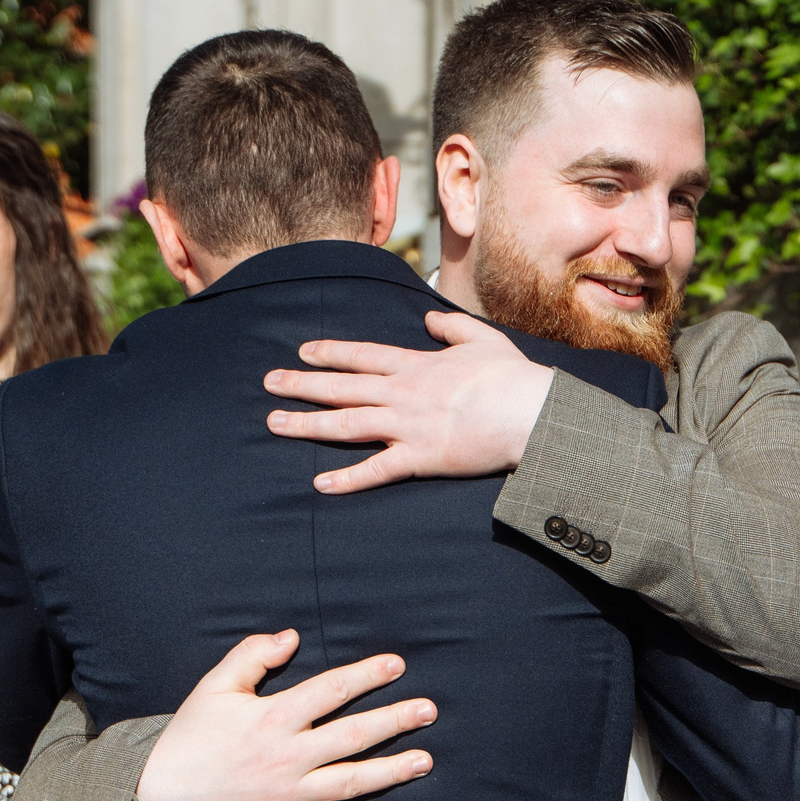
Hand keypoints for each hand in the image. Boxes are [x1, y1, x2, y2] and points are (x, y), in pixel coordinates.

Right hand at [137, 630, 435, 800]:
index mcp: (273, 718)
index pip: (330, 691)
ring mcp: (290, 794)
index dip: (366, 676)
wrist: (158, 799)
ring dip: (392, 771)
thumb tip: (292, 636)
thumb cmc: (188, 739)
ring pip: (352, 781)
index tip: (397, 665)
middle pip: (353, 735)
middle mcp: (288, 757)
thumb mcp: (214, 687)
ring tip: (425, 760)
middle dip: (395, 721)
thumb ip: (253, 656)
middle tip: (429, 710)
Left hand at [263, 311, 555, 494]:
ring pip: (346, 423)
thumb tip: (428, 318)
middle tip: (269, 384)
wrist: (530, 411)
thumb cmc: (512, 377)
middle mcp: (403, 392)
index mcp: (417, 364)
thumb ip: (450, 327)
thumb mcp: (481, 338)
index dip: (330, 353)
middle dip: (302, 384)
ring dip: (307, 424)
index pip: (362, 355)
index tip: (303, 351)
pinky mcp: (420, 457)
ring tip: (274, 424)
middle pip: (342, 387)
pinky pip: (376, 469)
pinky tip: (319, 483)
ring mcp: (407, 425)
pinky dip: (347, 478)